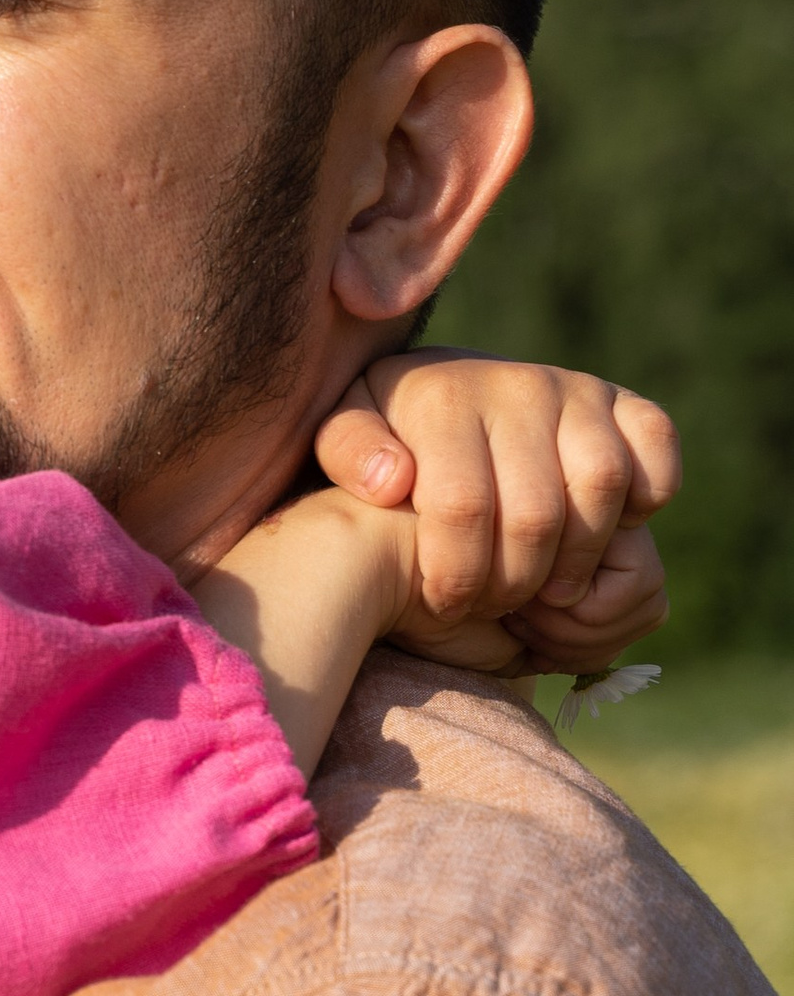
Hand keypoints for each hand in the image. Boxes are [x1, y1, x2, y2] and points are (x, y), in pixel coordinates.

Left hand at [316, 352, 676, 657]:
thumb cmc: (390, 441)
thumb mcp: (338, 444)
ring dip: (577, 560)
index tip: (444, 608)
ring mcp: (578, 392)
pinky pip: (657, 451)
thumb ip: (348, 455)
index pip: (463, 506)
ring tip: (544, 592)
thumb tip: (393, 480)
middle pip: (538, 512)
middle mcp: (518, 385)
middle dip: (515, 583)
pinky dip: (644, 498)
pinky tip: (599, 536)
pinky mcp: (625, 405)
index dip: (458, 576)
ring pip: (602, 487)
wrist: (449, 399)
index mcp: (443, 397)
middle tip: (496, 610)